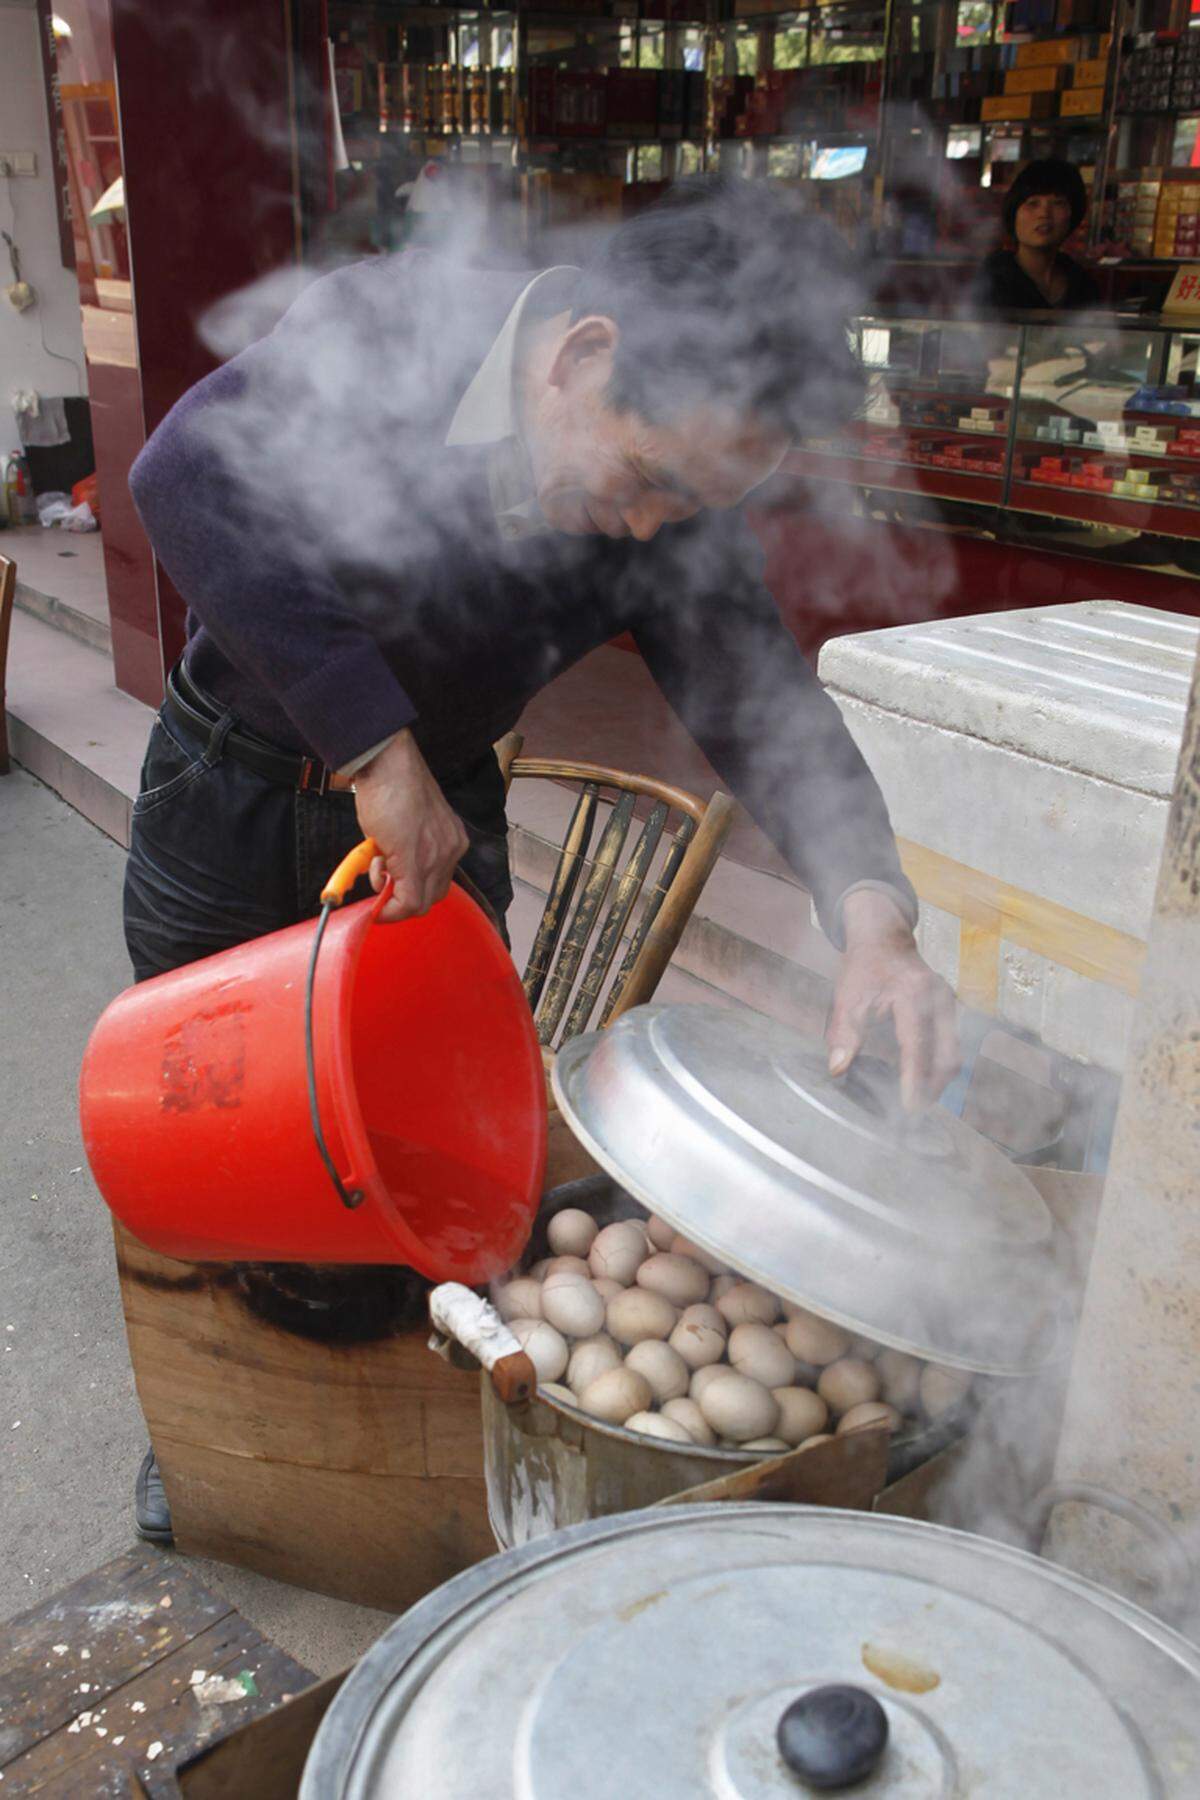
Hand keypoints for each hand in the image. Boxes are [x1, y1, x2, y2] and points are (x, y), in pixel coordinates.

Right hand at [353, 730, 468, 922]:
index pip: (439, 882)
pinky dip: (389, 908)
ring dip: (392, 897)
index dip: (413, 891)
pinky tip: (374, 890)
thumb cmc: (394, 784)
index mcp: (452, 838)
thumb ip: (411, 847)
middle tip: (380, 880)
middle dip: (402, 898)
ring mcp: (435, 856)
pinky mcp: (413, 859)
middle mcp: (451, 849)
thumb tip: (391, 871)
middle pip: (433, 896)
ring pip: (420, 903)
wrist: (386, 762)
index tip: (391, 886)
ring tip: (375, 866)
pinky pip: (408, 901)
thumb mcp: (412, 821)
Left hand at [826, 889, 959, 1111]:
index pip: (917, 1044)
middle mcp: (939, 998)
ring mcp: (949, 1002)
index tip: (909, 1105)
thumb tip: (838, 1068)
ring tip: (919, 1099)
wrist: (884, 937)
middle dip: (933, 1087)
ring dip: (940, 1079)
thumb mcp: (847, 996)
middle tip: (914, 1110)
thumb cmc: (865, 966)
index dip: (914, 1078)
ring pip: (954, 1052)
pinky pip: (953, 1043)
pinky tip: (924, 1079)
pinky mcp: (951, 1008)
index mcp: (912, 993)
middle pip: (948, 1055)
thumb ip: (844, 1033)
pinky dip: (941, 1064)